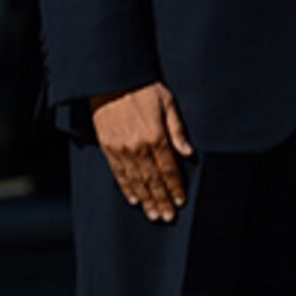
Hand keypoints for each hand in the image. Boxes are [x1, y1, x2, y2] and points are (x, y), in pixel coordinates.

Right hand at [90, 83, 192, 222]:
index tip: (180, 201)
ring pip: (136, 181)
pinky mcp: (108, 147)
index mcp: (156, 137)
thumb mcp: (167, 102)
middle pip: (153, 180)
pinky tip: (134, 199)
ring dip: (146, 199)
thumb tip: (188, 152)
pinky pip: (118, 173)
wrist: (111, 79)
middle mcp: (138, 147)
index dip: (175, 187)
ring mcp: (121, 149)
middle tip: (167, 216)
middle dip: (162, 200)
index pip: (169, 170)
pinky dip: (127, 188)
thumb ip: (177, 129)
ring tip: (153, 214)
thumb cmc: (143, 88)